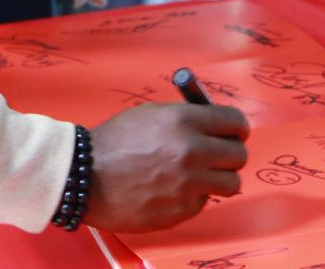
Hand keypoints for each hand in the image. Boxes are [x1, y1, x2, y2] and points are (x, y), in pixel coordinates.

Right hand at [85, 102, 249, 232]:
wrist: (85, 177)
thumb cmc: (116, 141)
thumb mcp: (151, 114)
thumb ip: (186, 117)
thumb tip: (213, 125)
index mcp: (185, 121)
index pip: (235, 121)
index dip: (237, 127)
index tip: (234, 133)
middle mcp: (192, 151)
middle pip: (239, 154)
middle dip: (231, 153)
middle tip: (218, 156)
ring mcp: (188, 183)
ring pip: (231, 183)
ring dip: (219, 178)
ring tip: (200, 176)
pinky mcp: (181, 210)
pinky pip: (204, 202)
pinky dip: (195, 197)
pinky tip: (173, 190)